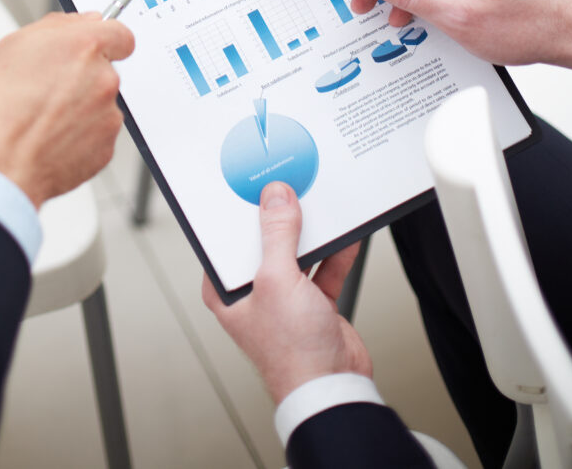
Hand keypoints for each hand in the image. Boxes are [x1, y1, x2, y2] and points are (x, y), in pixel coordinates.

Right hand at [0, 12, 134, 207]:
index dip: (104, 40)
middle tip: (48, 89)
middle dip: (83, 76)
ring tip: (43, 118)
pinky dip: (80, 134)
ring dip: (80, 107)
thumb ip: (55, 27)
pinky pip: (97, 133)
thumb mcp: (10, 47)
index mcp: (84, 47)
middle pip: (106, 69)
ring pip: (101, 103)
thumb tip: (79, 21)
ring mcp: (108, 115)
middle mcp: (104, 79)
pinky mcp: (106, 148)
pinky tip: (51, 137)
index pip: (120, 33)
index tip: (93, 48)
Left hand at [202, 183, 370, 404]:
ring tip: (319, 204)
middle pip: (265, 241)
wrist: (333, 388)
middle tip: (290, 186)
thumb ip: (278, 235)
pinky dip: (335, 252)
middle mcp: (252, 291)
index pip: (227, 239)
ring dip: (310, 233)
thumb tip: (276, 198)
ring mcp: (284, 297)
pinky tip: (344, 233)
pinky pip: (323, 267)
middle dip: (280, 217)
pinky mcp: (313, 302)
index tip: (252, 184)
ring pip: (296, 252)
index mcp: (226, 289)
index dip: (238, 212)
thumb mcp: (277, 280)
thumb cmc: (291, 353)